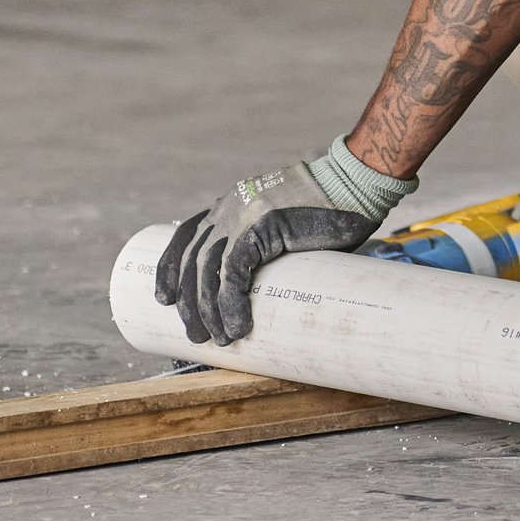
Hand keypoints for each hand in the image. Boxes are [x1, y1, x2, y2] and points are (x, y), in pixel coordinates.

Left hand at [154, 140, 412, 344]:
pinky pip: (235, 271)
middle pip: (193, 259)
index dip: (170, 269)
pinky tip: (237, 325)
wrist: (356, 182)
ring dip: (209, 310)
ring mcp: (243, 214)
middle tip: (195, 336)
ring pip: (209, 269)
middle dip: (190, 302)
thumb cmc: (332, 210)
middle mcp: (230, 207)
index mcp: (231, 204)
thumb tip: (270, 290)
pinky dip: (232, 302)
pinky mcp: (261, 226)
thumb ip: (270, 246)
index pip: (186, 236)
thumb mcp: (287, 224)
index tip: (163, 299)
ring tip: (218, 338)